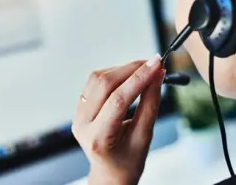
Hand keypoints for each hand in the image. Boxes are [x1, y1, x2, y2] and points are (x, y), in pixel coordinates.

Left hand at [72, 55, 164, 184]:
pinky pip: (94, 82)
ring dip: (122, 69)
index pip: (118, 100)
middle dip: (131, 69)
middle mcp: (82, 124)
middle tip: (154, 63)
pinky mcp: (79, 107)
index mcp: (98, 138)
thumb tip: (157, 75)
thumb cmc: (128, 161)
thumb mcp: (144, 136)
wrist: (110, 172)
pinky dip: (114, 74)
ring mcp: (77, 115)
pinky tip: (129, 77)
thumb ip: (151, 104)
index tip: (156, 64)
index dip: (139, 78)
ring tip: (144, 70)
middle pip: (104, 84)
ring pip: (97, 78)